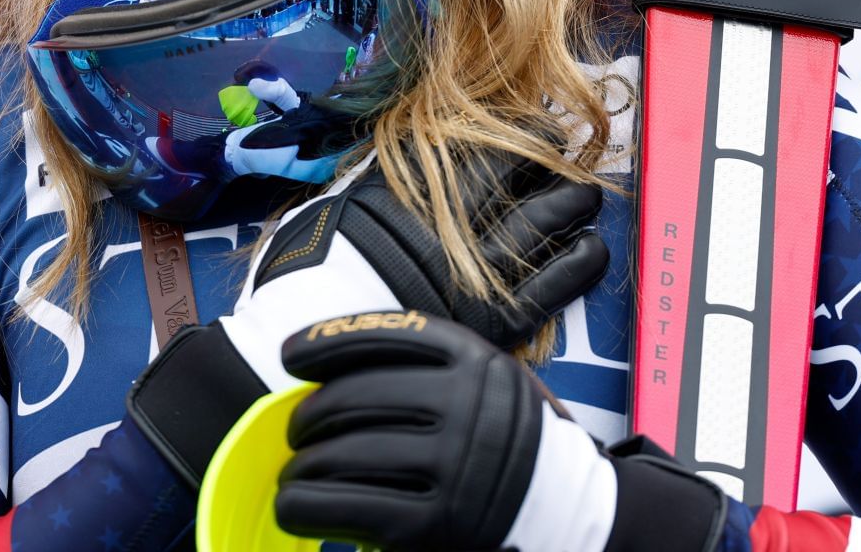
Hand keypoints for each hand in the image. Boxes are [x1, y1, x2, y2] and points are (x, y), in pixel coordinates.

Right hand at [126, 158, 608, 486]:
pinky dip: (580, 262)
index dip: (524, 130)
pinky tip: (591, 247)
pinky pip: (555, 286)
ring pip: (547, 223)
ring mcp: (479, 273)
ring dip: (574, 204)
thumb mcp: (340, 205)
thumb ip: (382, 176)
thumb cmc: (313, 275)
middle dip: (555, 162)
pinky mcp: (496, 323)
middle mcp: (453, 224)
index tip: (542, 121)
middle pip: (525, 177)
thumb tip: (416, 148)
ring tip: (586, 196)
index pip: (488, 146)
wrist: (306, 349)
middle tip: (571, 153)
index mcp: (417, 189)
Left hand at [275, 313, 728, 551]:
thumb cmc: (508, 444)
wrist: (571, 516)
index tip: (289, 354)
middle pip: (353, 396)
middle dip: (308, 415)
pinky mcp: (432, 525)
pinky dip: (304, 505)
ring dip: (302, 465)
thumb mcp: (488, 382)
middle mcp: (466, 405)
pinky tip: (294, 505)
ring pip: (340, 454)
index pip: (385, 336)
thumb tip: (328, 369)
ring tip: (295, 472)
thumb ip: (429, 367)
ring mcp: (451, 467)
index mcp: (476, 360)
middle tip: (296, 431)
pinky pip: (343, 507)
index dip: (326, 340)